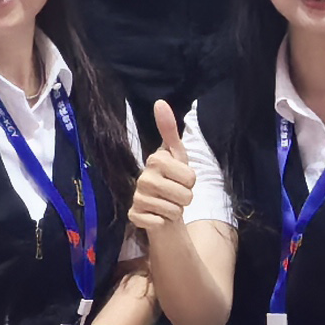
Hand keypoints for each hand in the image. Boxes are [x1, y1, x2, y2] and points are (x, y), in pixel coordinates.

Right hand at [124, 100, 198, 236]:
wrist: (160, 207)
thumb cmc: (172, 179)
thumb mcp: (177, 155)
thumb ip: (170, 130)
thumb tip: (160, 102)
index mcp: (154, 160)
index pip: (190, 177)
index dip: (191, 181)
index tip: (180, 178)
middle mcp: (143, 177)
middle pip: (185, 195)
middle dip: (185, 198)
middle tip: (175, 194)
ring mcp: (137, 197)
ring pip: (173, 210)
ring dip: (175, 211)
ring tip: (167, 204)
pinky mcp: (134, 215)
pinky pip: (157, 222)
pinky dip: (162, 222)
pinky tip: (157, 216)